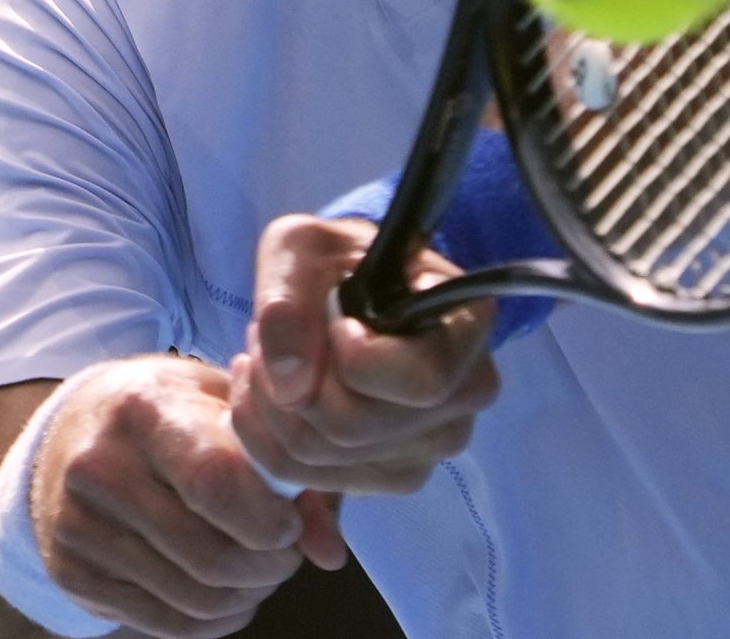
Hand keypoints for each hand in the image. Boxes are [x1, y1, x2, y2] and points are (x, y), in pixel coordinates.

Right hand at [31, 357, 345, 638]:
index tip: (290, 523)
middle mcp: (98, 467)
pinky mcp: (71, 572)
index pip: (215, 484)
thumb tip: (330, 553)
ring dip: (245, 597)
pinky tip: (226, 594)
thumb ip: (286, 468)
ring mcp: (78, 525)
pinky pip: (164, 625)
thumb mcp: (227, 408)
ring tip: (258, 571)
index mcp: (144, 409)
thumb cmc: (170, 413)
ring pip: (192, 598)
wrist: (74, 430)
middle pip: (208, 555)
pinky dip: (212, 622)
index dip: (268, 520)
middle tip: (284, 554)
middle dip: (268, 568)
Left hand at [227, 216, 501, 495]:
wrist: (347, 291)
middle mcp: (466, 395)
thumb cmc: (335, 262)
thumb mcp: (300, 248)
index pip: (420, 382)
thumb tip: (290, 383)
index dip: (356, 360)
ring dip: (271, 410)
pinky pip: (312, 481)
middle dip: (289, 385)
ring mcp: (433, 445)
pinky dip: (269, 440)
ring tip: (264, 360)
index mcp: (466, 328)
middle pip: (355, 428)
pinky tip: (271, 395)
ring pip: (325, 460)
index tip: (336, 323)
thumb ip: (287, 297)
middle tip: (263, 337)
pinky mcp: (395, 474)